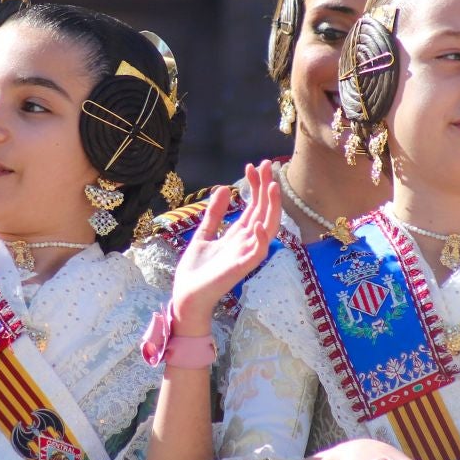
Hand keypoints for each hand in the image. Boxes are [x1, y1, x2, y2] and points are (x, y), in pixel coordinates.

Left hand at [168, 160, 278, 328]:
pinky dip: (260, 238)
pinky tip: (256, 222)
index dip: (254, 186)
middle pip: (263, 211)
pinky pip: (258, 253)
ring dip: (272, 208)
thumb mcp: (203, 234)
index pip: (253, 206)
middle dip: (266, 188)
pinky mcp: (241, 269)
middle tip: (268, 164)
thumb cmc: (196, 269)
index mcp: (237, 235)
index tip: (252, 166)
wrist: (187, 295)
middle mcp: (246, 242)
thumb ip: (214, 214)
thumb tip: (223, 189)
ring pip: (268, 229)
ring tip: (272, 186)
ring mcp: (245, 255)